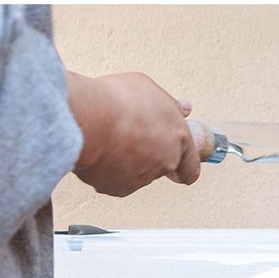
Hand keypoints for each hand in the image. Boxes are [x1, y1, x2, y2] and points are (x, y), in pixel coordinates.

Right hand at [66, 70, 200, 196]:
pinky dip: (108, 169)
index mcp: (178, 140)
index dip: (184, 167)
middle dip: (148, 154)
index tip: (179, 169)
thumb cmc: (119, 101)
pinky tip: (98, 150)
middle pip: (160, 166)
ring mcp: (142, 178)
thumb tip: (184, 109)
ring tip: (109, 136)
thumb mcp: (150, 89)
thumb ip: (170, 105)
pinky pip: (114, 180)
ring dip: (127, 160)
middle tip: (131, 136)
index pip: (191, 168)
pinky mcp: (118, 188)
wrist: (87, 119)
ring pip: (136, 173)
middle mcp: (164, 163)